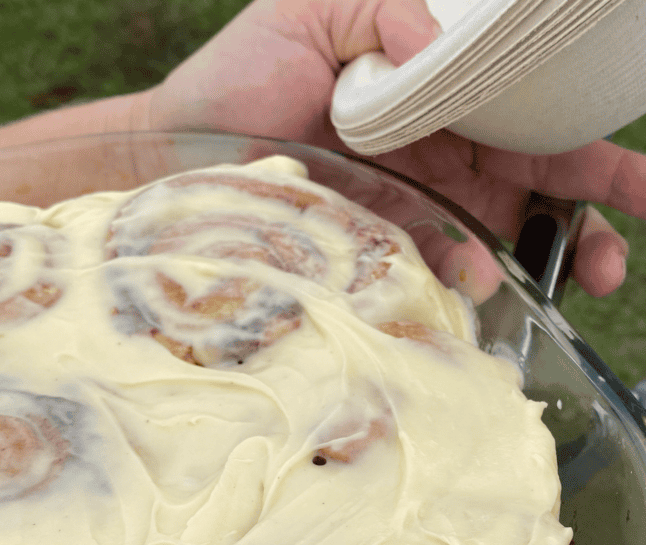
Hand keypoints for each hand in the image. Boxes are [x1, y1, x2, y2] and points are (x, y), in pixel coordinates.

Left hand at [149, 0, 644, 297]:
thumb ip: (388, 9)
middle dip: (582, 232)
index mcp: (445, 98)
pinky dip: (455, 284)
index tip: (639, 191)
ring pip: (491, 244)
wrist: (172, 148)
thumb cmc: (240, 73)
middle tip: (606, 270)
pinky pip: (428, 274)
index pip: (536, 125)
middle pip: (534, 196)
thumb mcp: (316, 9)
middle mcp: (439, 159)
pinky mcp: (372, 252)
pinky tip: (464, 289)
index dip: (594, 158)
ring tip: (538, 283)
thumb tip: (445, 42)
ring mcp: (408, 211)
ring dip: (527, 268)